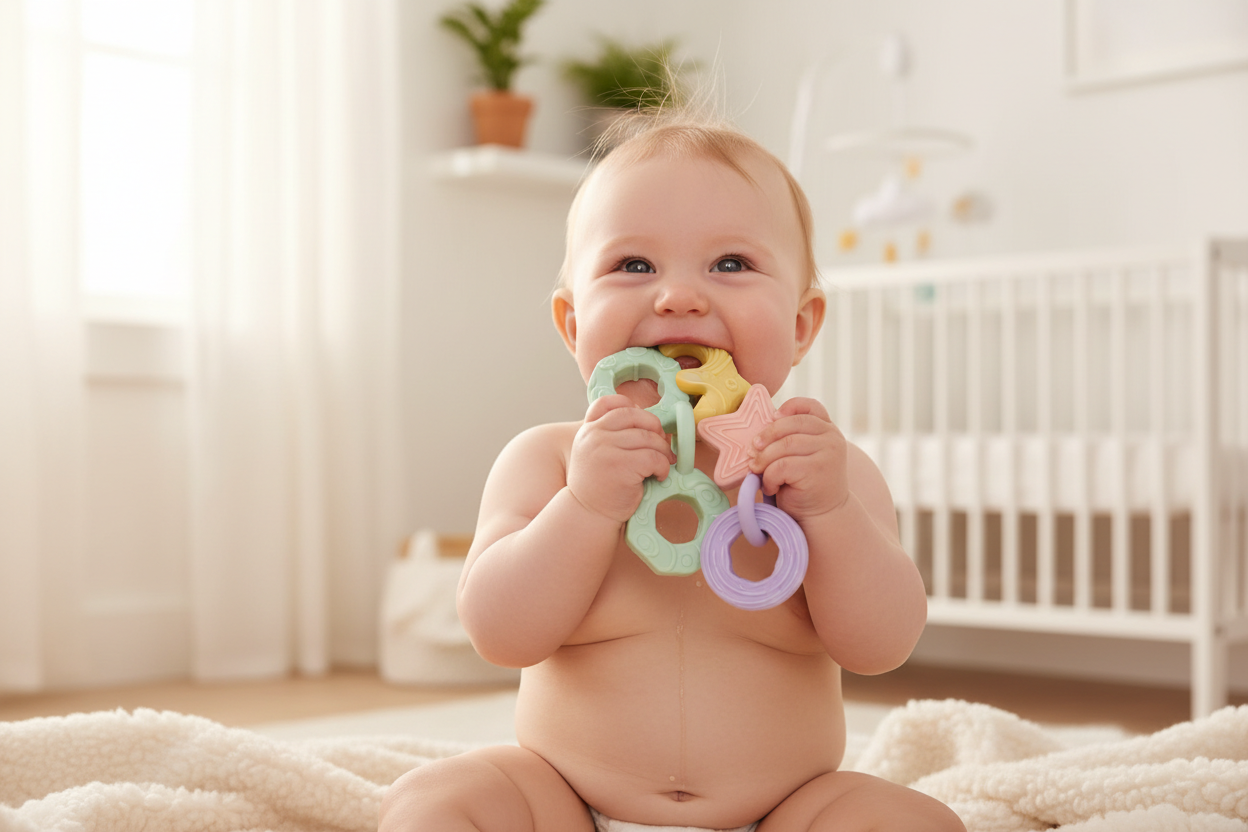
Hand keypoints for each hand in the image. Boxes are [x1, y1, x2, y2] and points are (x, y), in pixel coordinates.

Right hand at [566, 394, 674, 523]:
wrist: (587, 514)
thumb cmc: (598, 486)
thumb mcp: (594, 453)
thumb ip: (609, 435)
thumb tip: (649, 424)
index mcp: (588, 429)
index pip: (609, 402)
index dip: (632, 407)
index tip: (644, 424)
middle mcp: (594, 435)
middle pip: (635, 416)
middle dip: (655, 429)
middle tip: (661, 445)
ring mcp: (605, 449)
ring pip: (649, 437)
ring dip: (662, 451)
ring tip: (661, 464)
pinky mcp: (621, 465)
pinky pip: (654, 457)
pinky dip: (663, 466)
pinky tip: (658, 476)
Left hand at [748, 397, 848, 521]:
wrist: (822, 516)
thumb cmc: (805, 485)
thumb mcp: (801, 455)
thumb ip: (790, 438)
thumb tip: (756, 433)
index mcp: (828, 429)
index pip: (810, 406)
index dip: (789, 407)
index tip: (772, 417)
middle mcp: (832, 437)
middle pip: (790, 425)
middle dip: (765, 437)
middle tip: (751, 452)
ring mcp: (828, 452)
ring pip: (783, 446)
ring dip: (764, 460)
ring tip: (758, 472)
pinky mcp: (817, 469)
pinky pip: (781, 466)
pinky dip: (769, 477)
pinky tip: (771, 487)